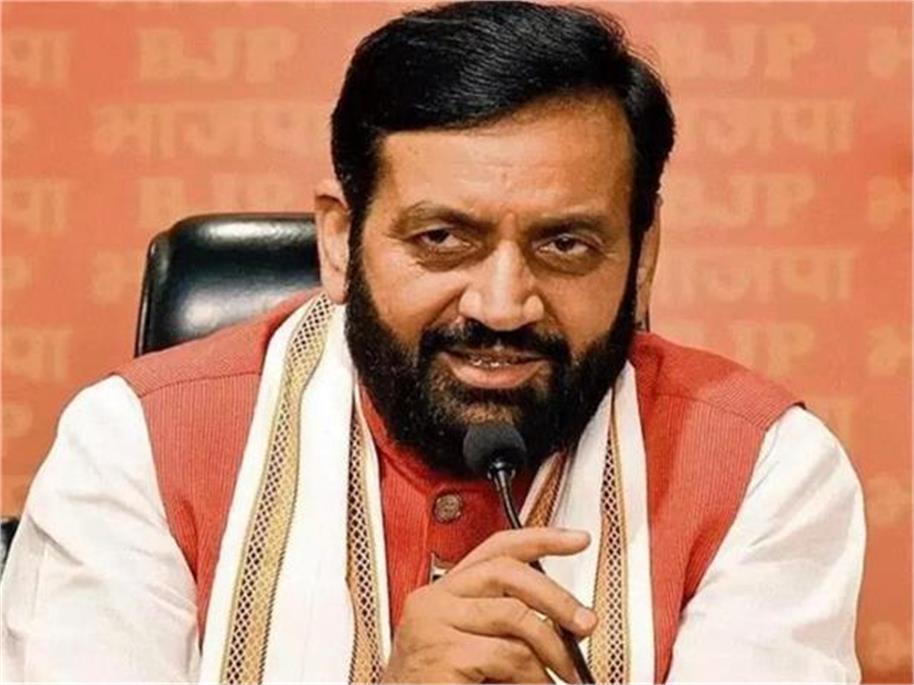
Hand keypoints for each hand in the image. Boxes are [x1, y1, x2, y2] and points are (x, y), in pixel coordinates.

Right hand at [381, 527, 596, 682]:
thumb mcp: (476, 649)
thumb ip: (507, 628)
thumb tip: (566, 622)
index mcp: (443, 594)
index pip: (495, 548)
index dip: (540, 538)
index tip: (576, 539)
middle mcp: (433, 601)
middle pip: (507, 571)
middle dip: (556, 596)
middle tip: (586, 623)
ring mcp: (434, 625)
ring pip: (515, 615)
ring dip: (551, 649)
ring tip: (563, 676)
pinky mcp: (443, 654)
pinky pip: (507, 655)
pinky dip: (533, 676)